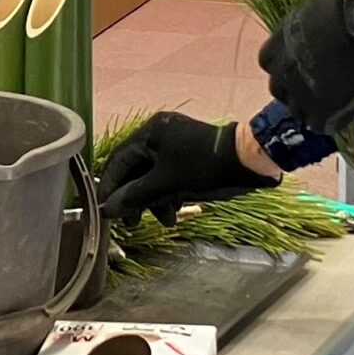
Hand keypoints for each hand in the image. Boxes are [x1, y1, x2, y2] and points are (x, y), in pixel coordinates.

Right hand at [101, 113, 275, 225]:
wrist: (249, 162)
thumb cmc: (204, 170)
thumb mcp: (166, 186)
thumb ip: (134, 197)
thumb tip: (108, 210)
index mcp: (150, 132)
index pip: (118, 161)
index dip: (110, 188)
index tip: (104, 211)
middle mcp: (160, 132)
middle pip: (136, 169)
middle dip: (135, 198)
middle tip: (132, 222)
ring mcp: (177, 142)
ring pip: (153, 175)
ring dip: (154, 200)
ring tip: (163, 220)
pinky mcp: (191, 153)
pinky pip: (169, 174)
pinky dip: (169, 193)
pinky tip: (174, 213)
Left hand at [259, 0, 353, 137]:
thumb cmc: (351, 3)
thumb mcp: (319, 6)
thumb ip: (312, 21)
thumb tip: (325, 7)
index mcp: (280, 41)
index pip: (269, 62)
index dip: (286, 67)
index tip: (302, 67)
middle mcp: (283, 67)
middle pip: (279, 89)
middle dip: (296, 89)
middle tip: (320, 87)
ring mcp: (300, 91)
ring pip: (298, 110)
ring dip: (313, 107)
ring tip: (336, 101)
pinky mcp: (322, 110)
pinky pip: (320, 124)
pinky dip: (333, 120)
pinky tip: (346, 112)